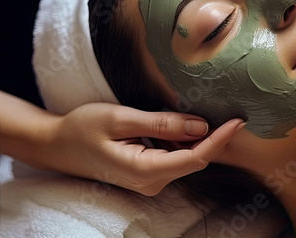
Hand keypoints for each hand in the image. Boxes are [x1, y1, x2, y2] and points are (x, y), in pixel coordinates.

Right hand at [36, 102, 244, 195]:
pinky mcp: (146, 173)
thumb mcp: (121, 119)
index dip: (220, 140)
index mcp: (145, 171)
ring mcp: (149, 180)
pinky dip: (186, 142)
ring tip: (218, 115)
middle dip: (217, 139)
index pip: (195, 158)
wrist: (56, 145)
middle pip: (195, 161)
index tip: (239, 121)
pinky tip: (189, 125)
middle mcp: (151, 182)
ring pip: (186, 160)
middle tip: (235, 114)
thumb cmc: (82, 129)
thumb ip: (161, 124)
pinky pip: (174, 158)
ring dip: (202, 140)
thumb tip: (200, 126)